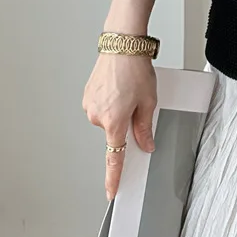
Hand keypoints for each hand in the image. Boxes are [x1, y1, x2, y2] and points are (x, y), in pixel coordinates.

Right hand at [82, 53, 157, 199]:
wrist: (122, 44)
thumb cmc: (135, 68)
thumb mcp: (149, 101)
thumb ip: (145, 127)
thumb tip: (145, 145)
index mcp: (115, 122)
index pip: (114, 157)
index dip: (114, 177)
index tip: (112, 191)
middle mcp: (98, 116)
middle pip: (115, 131)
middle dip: (126, 122)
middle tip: (136, 101)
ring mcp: (90, 105)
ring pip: (107, 118)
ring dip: (117, 109)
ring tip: (126, 88)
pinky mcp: (87, 95)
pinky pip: (100, 106)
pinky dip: (110, 100)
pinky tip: (117, 86)